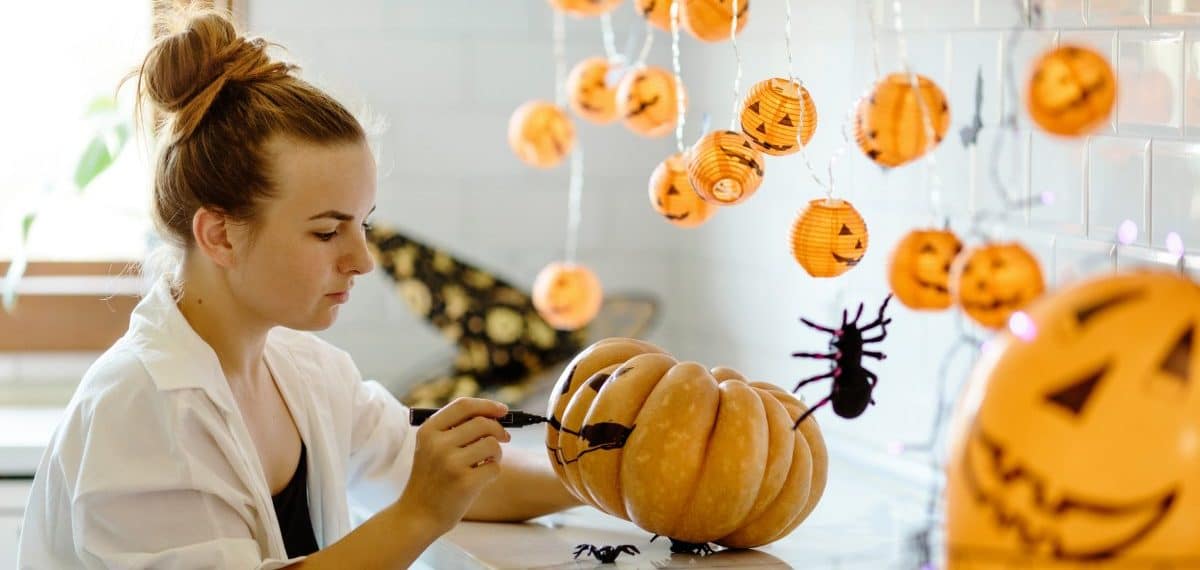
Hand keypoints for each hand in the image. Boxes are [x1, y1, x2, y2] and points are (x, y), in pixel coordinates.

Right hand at [395, 397, 510, 534]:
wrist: (418, 514)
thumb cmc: (432, 478)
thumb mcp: (431, 447)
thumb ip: (456, 428)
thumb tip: (496, 414)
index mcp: (429, 431)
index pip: (463, 405)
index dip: (487, 405)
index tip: (503, 410)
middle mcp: (438, 444)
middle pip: (483, 423)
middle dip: (499, 430)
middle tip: (505, 438)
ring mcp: (451, 463)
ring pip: (492, 444)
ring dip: (497, 453)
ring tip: (486, 462)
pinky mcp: (465, 482)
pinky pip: (495, 467)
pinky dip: (493, 472)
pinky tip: (481, 479)